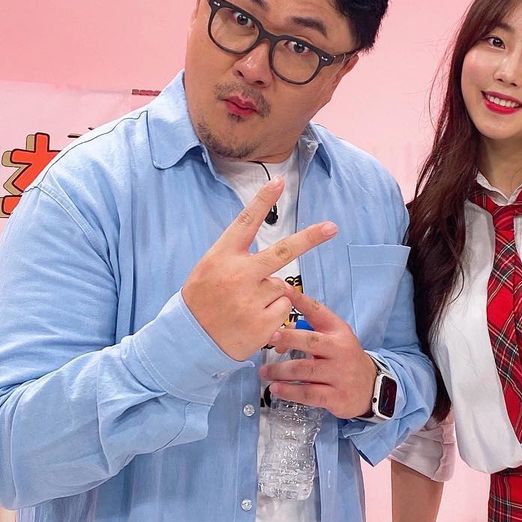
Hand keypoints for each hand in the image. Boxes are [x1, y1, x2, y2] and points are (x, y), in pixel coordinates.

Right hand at [182, 177, 337, 360]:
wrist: (189, 339)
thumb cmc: (203, 300)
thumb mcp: (209, 269)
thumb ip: (237, 258)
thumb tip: (277, 256)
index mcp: (222, 257)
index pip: (245, 222)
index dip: (263, 201)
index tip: (280, 181)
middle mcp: (238, 275)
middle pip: (283, 251)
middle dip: (310, 238)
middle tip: (332, 227)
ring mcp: (251, 300)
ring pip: (282, 287)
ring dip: (271, 295)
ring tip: (246, 307)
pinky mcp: (263, 323)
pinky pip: (284, 309)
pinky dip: (275, 315)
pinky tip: (252, 321)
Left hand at [259, 290, 376, 419]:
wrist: (371, 387)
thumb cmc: (344, 359)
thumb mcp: (334, 339)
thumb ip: (308, 332)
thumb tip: (276, 336)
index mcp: (338, 332)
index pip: (319, 312)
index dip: (301, 301)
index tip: (285, 290)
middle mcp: (340, 351)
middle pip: (311, 342)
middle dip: (288, 338)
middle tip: (269, 339)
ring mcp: (340, 375)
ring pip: (305, 370)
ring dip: (281, 371)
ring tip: (265, 371)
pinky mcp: (336, 397)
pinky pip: (309, 394)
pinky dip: (290, 392)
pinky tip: (276, 389)